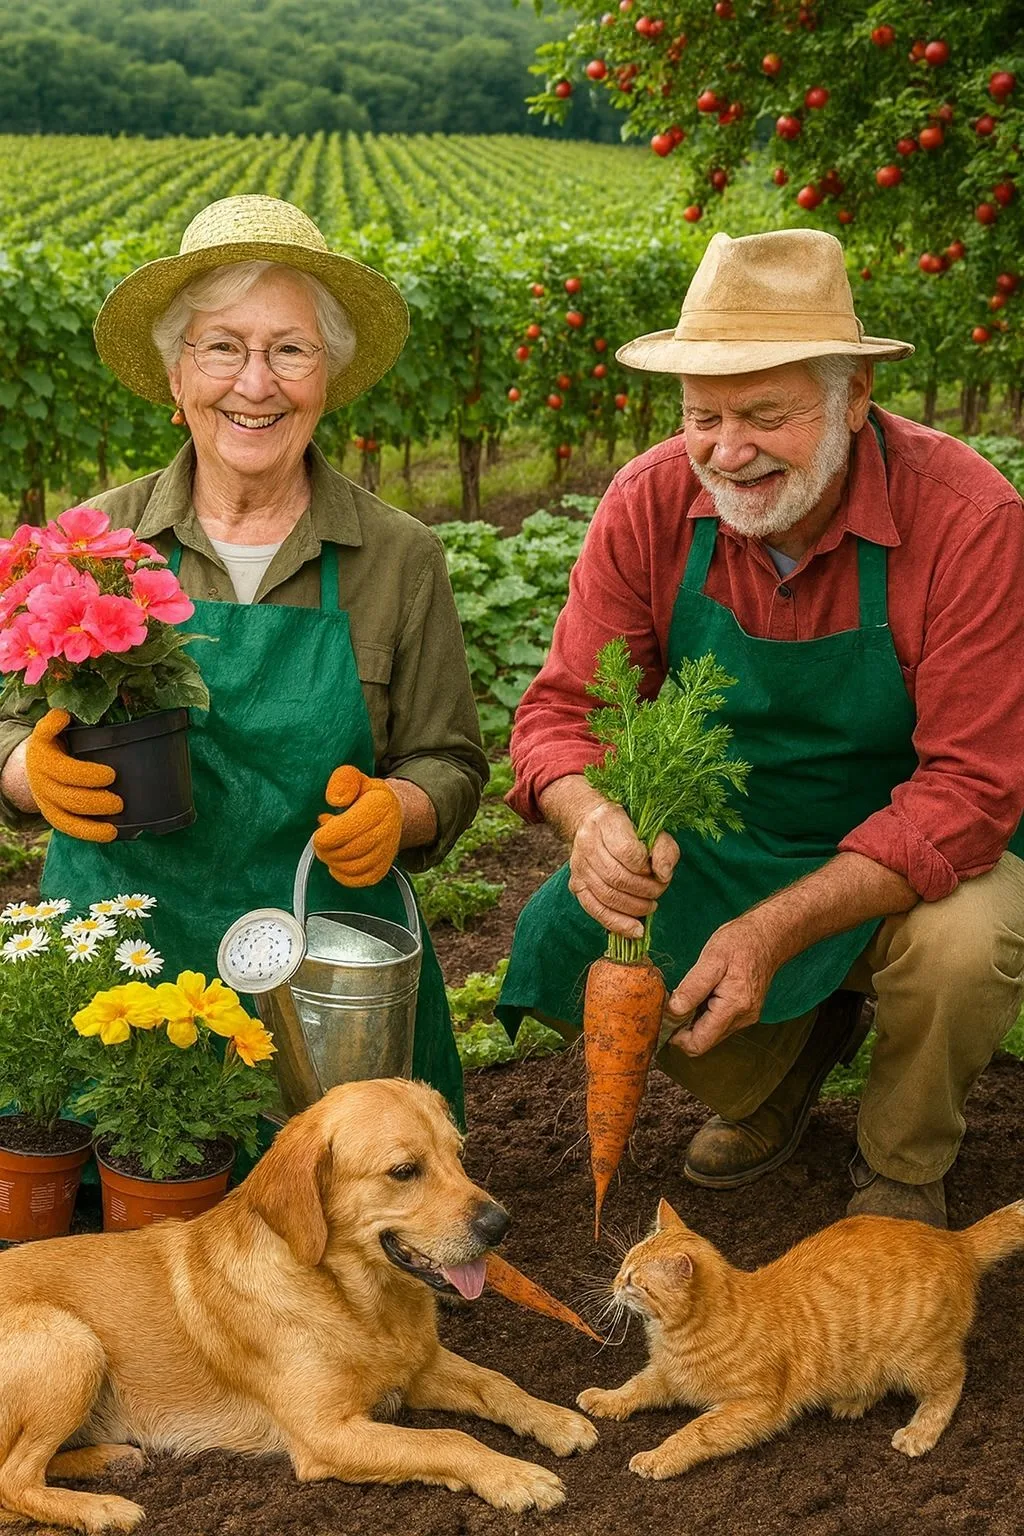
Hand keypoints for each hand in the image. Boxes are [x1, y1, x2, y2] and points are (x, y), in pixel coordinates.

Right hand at [24, 709, 121, 842]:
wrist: (33, 762)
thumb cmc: (53, 742)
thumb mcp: (49, 728)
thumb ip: (54, 722)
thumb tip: (62, 716)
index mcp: (43, 759)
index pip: (65, 771)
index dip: (87, 775)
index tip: (111, 774)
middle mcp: (42, 783)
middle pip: (69, 798)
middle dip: (96, 802)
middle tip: (119, 802)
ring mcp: (45, 802)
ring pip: (66, 819)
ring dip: (92, 825)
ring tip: (114, 826)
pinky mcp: (52, 816)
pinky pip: (68, 829)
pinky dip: (88, 834)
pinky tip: (109, 834)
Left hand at [312, 765, 401, 887]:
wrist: (390, 813)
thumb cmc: (365, 795)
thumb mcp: (354, 778)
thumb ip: (343, 781)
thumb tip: (334, 801)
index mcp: (380, 806)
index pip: (347, 829)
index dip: (325, 835)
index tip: (320, 830)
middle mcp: (388, 831)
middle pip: (347, 851)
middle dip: (326, 849)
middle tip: (321, 839)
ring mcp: (387, 853)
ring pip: (351, 867)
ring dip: (332, 860)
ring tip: (329, 847)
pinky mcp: (382, 869)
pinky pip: (358, 880)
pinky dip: (341, 874)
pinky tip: (337, 861)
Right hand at [568, 801, 677, 938]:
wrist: (596, 824)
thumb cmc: (631, 829)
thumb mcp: (653, 829)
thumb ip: (664, 849)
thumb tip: (663, 875)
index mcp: (607, 821)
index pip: (627, 852)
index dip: (647, 868)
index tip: (659, 872)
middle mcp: (587, 842)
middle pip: (617, 877)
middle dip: (644, 890)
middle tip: (659, 892)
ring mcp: (579, 865)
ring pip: (607, 895)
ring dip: (635, 907)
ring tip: (650, 906)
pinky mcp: (576, 884)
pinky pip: (595, 909)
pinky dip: (617, 923)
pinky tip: (635, 930)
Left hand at [665, 916, 783, 1056]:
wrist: (768, 937)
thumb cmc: (740, 942)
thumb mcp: (711, 958)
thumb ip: (692, 987)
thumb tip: (673, 1011)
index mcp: (734, 1006)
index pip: (700, 1042)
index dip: (677, 1038)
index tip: (664, 1020)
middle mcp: (742, 1017)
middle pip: (704, 1041)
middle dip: (684, 1028)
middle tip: (672, 1004)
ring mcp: (745, 1017)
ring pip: (711, 1033)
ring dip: (694, 1020)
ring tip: (689, 996)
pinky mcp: (745, 1013)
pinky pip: (719, 1023)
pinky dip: (705, 1014)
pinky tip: (702, 995)